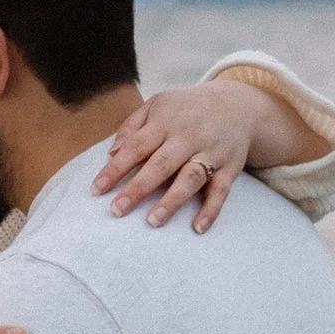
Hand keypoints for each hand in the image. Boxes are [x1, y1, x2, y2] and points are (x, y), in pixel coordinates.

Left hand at [93, 80, 274, 230]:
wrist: (237, 106)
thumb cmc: (186, 111)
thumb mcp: (158, 106)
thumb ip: (132, 127)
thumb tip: (111, 153)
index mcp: (166, 121)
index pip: (136, 146)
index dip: (116, 168)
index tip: (97, 189)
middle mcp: (188, 136)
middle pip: (161, 164)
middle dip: (138, 188)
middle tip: (117, 210)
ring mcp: (211, 152)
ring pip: (190, 178)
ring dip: (172, 200)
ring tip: (152, 221)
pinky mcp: (230, 167)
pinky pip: (221, 191)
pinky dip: (211, 210)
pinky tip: (197, 228)